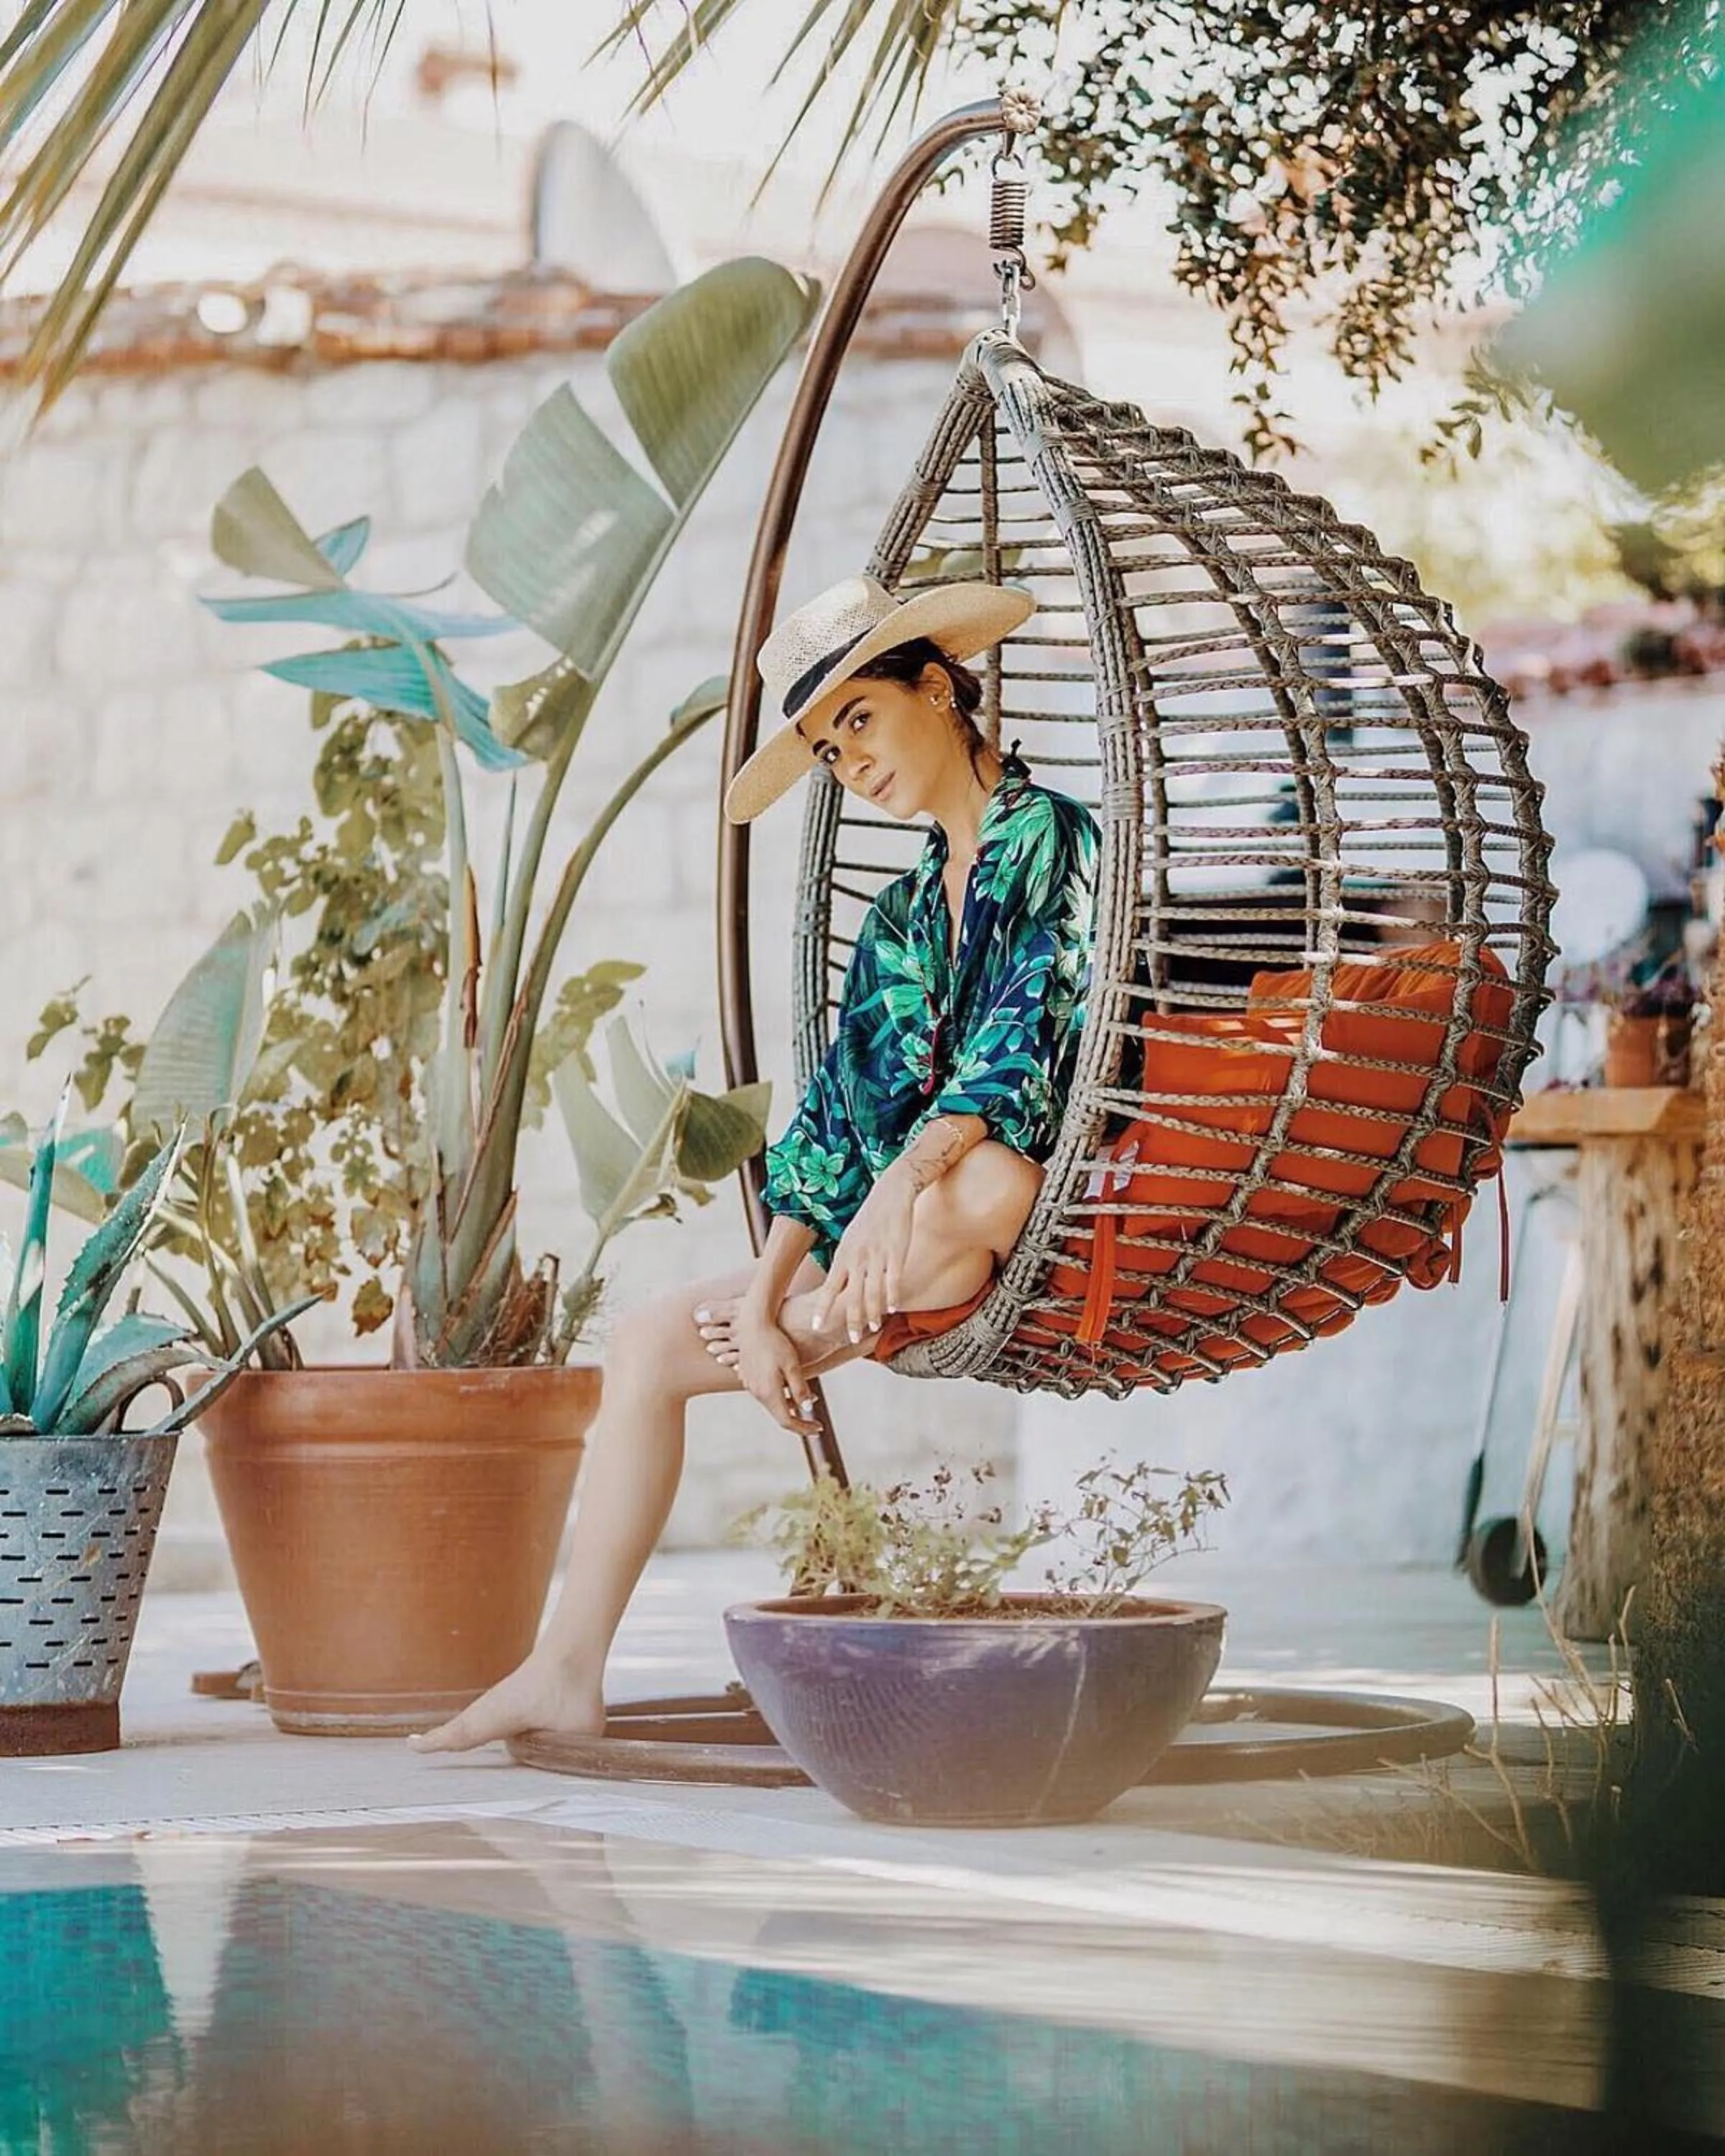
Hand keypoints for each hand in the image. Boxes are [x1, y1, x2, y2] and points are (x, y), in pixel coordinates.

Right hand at [736, 1304, 820, 1437]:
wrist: (752, 1324)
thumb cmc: (775, 1342)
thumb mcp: (793, 1365)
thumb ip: (800, 1389)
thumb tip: (807, 1408)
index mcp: (768, 1392)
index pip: (787, 1421)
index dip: (804, 1428)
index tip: (819, 1429)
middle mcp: (756, 1392)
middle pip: (779, 1414)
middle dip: (799, 1419)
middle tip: (816, 1422)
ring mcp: (750, 1385)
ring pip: (773, 1403)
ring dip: (791, 1405)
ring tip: (811, 1398)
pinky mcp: (748, 1377)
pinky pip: (766, 1392)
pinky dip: (781, 1395)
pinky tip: (791, 1385)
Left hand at [813, 1168, 914, 1344]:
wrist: (891, 1192)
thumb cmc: (870, 1219)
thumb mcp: (851, 1239)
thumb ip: (846, 1263)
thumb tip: (839, 1286)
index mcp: (844, 1255)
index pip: (829, 1287)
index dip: (823, 1308)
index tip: (816, 1326)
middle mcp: (857, 1257)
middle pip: (852, 1295)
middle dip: (851, 1319)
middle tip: (851, 1338)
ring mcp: (877, 1255)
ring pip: (873, 1292)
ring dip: (873, 1313)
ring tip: (873, 1329)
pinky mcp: (896, 1252)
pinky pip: (893, 1279)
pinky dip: (892, 1296)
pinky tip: (893, 1309)